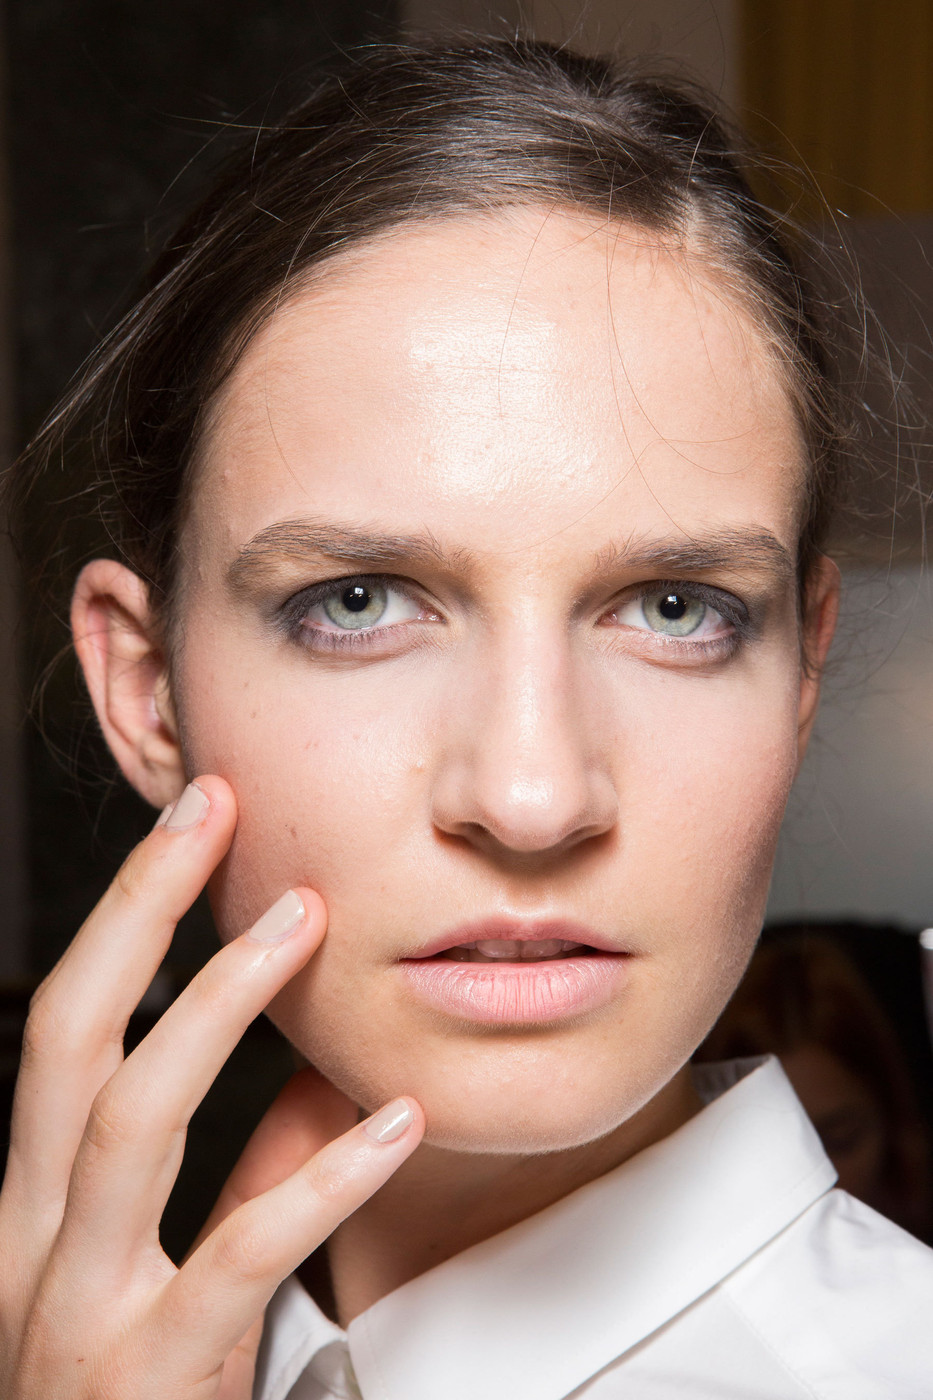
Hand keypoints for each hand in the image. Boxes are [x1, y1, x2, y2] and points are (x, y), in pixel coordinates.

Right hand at [0, 776, 423, 1398]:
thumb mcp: (163, 1275)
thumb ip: (239, 1178)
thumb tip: (319, 1074)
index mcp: (32, 1206)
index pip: (66, 1027)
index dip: (124, 917)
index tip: (192, 827)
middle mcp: (33, 1242)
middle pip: (68, 1037)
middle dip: (136, 912)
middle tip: (215, 815)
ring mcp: (80, 1310)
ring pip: (130, 1120)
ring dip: (216, 1004)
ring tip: (300, 921)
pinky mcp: (152, 1376)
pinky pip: (239, 1252)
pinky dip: (324, 1177)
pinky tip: (398, 1121)